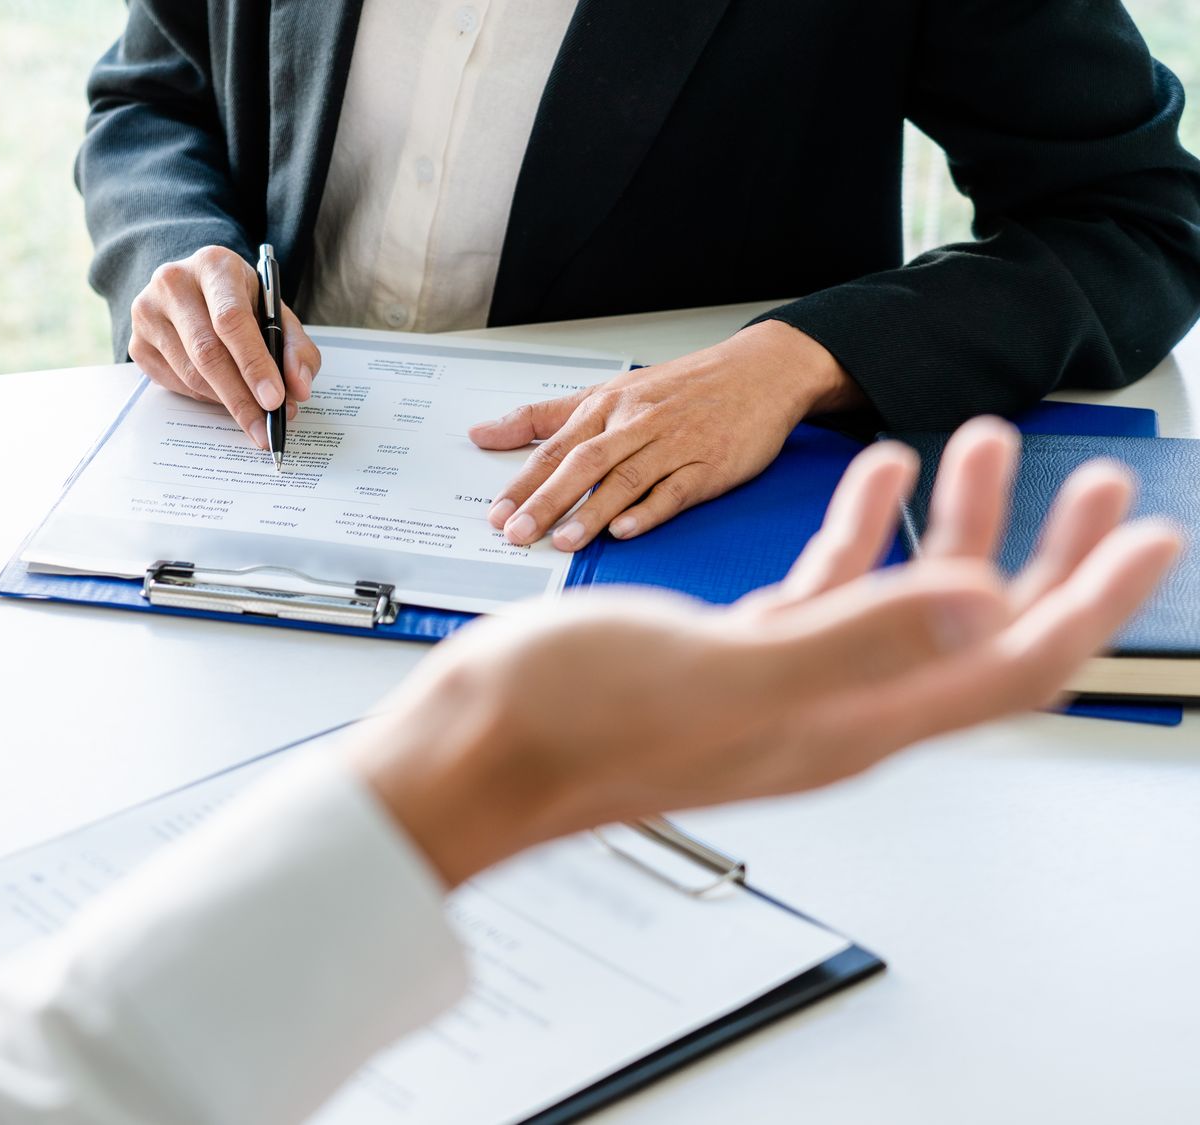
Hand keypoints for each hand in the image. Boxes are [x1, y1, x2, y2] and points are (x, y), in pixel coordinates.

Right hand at [128, 245, 320, 448]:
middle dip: (241, 397)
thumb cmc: (238, 301)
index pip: (231, 319)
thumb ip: (295, 348)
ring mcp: (147, 313)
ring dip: (225, 402)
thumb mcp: (274, 312)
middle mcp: (173, 283)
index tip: (274, 399)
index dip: (254, 363)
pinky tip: (222, 395)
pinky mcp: (137, 343)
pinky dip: (204, 398)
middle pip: (207, 352)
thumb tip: (297, 389)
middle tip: (265, 427)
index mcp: (214, 265)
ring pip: (190, 374)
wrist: (196, 287)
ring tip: (253, 415)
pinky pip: (175, 384)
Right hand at [353, 417, 1180, 886]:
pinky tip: (873, 477)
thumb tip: (980, 612)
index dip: (1091, 599)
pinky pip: (829, 586)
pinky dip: (865, 526)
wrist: (469, 750)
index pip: (1010, 666)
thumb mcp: (724, 673)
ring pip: (908, 599)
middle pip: (978, 631)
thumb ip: (856, 644)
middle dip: (1046, 549)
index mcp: (847, 722)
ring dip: (958, 521)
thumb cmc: (570, 726)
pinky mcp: (735, 655)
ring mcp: (786, 681)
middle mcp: (833, 708)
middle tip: (1093, 481)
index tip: (1148, 532)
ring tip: (980, 441)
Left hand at [471, 320, 864, 549]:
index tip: (496, 512)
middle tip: (516, 532)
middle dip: (546, 500)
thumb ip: (544, 418)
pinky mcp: (710, 465)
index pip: (555, 446)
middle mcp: (637, 423)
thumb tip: (482, 434)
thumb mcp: (608, 391)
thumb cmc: (680, 387)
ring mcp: (675, 444)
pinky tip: (627, 530)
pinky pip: (676, 489)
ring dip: (592, 511)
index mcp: (608, 405)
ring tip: (563, 540)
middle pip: (583, 463)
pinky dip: (651, 509)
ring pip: (626, 478)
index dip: (523, 480)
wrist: (760, 371)